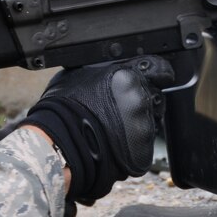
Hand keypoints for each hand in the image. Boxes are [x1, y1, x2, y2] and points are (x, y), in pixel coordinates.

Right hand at [21, 56, 171, 202]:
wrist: (58, 143)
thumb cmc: (63, 107)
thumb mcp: (79, 72)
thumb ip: (104, 67)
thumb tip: (110, 66)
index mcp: (128, 77)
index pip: (158, 69)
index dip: (156, 73)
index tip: (157, 76)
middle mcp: (140, 100)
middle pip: (153, 97)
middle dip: (141, 101)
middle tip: (118, 108)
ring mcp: (143, 127)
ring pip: (149, 121)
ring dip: (137, 122)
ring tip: (112, 126)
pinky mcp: (143, 151)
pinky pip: (143, 144)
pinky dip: (133, 144)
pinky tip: (114, 141)